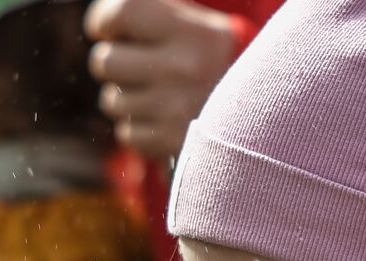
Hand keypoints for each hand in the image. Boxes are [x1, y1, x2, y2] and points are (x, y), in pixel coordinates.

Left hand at [85, 0, 240, 159]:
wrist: (263, 115)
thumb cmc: (213, 61)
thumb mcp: (196, 24)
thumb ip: (152, 13)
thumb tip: (104, 20)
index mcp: (191, 31)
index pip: (122, 12)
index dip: (102, 19)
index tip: (105, 28)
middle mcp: (183, 68)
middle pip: (103, 61)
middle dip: (112, 61)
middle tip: (133, 63)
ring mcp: (175, 110)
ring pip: (111, 100)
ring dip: (126, 97)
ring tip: (157, 93)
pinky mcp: (169, 144)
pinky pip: (126, 133)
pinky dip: (139, 127)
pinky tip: (162, 119)